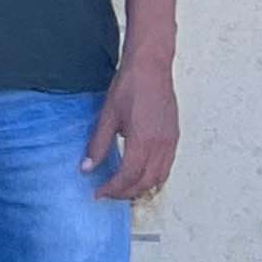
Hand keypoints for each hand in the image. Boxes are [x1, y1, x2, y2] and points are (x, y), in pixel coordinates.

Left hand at [83, 58, 176, 203]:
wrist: (151, 68)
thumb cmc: (129, 88)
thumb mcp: (107, 116)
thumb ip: (98, 145)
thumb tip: (86, 168)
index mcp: (143, 141)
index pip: (128, 176)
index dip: (112, 189)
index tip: (98, 193)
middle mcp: (161, 145)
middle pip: (145, 182)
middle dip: (125, 192)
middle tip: (108, 193)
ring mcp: (171, 141)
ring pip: (160, 177)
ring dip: (141, 188)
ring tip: (123, 189)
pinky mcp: (174, 137)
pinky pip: (167, 166)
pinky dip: (154, 177)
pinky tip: (140, 175)